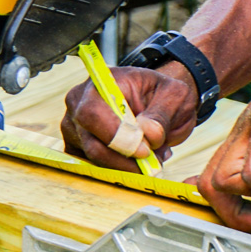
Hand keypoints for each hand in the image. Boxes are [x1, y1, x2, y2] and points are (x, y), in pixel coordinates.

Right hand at [61, 61, 199, 170]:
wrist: (155, 99)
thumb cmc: (161, 94)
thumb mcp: (175, 96)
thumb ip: (162, 114)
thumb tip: (148, 135)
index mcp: (103, 81)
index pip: (93, 113)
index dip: (116, 136)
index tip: (144, 150)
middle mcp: (80, 102)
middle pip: (92, 142)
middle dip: (124, 159)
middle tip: (152, 162)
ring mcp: (75, 125)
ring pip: (93, 159)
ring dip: (125, 165)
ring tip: (152, 155)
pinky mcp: (77, 146)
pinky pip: (92, 167)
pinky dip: (117, 170)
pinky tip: (137, 160)